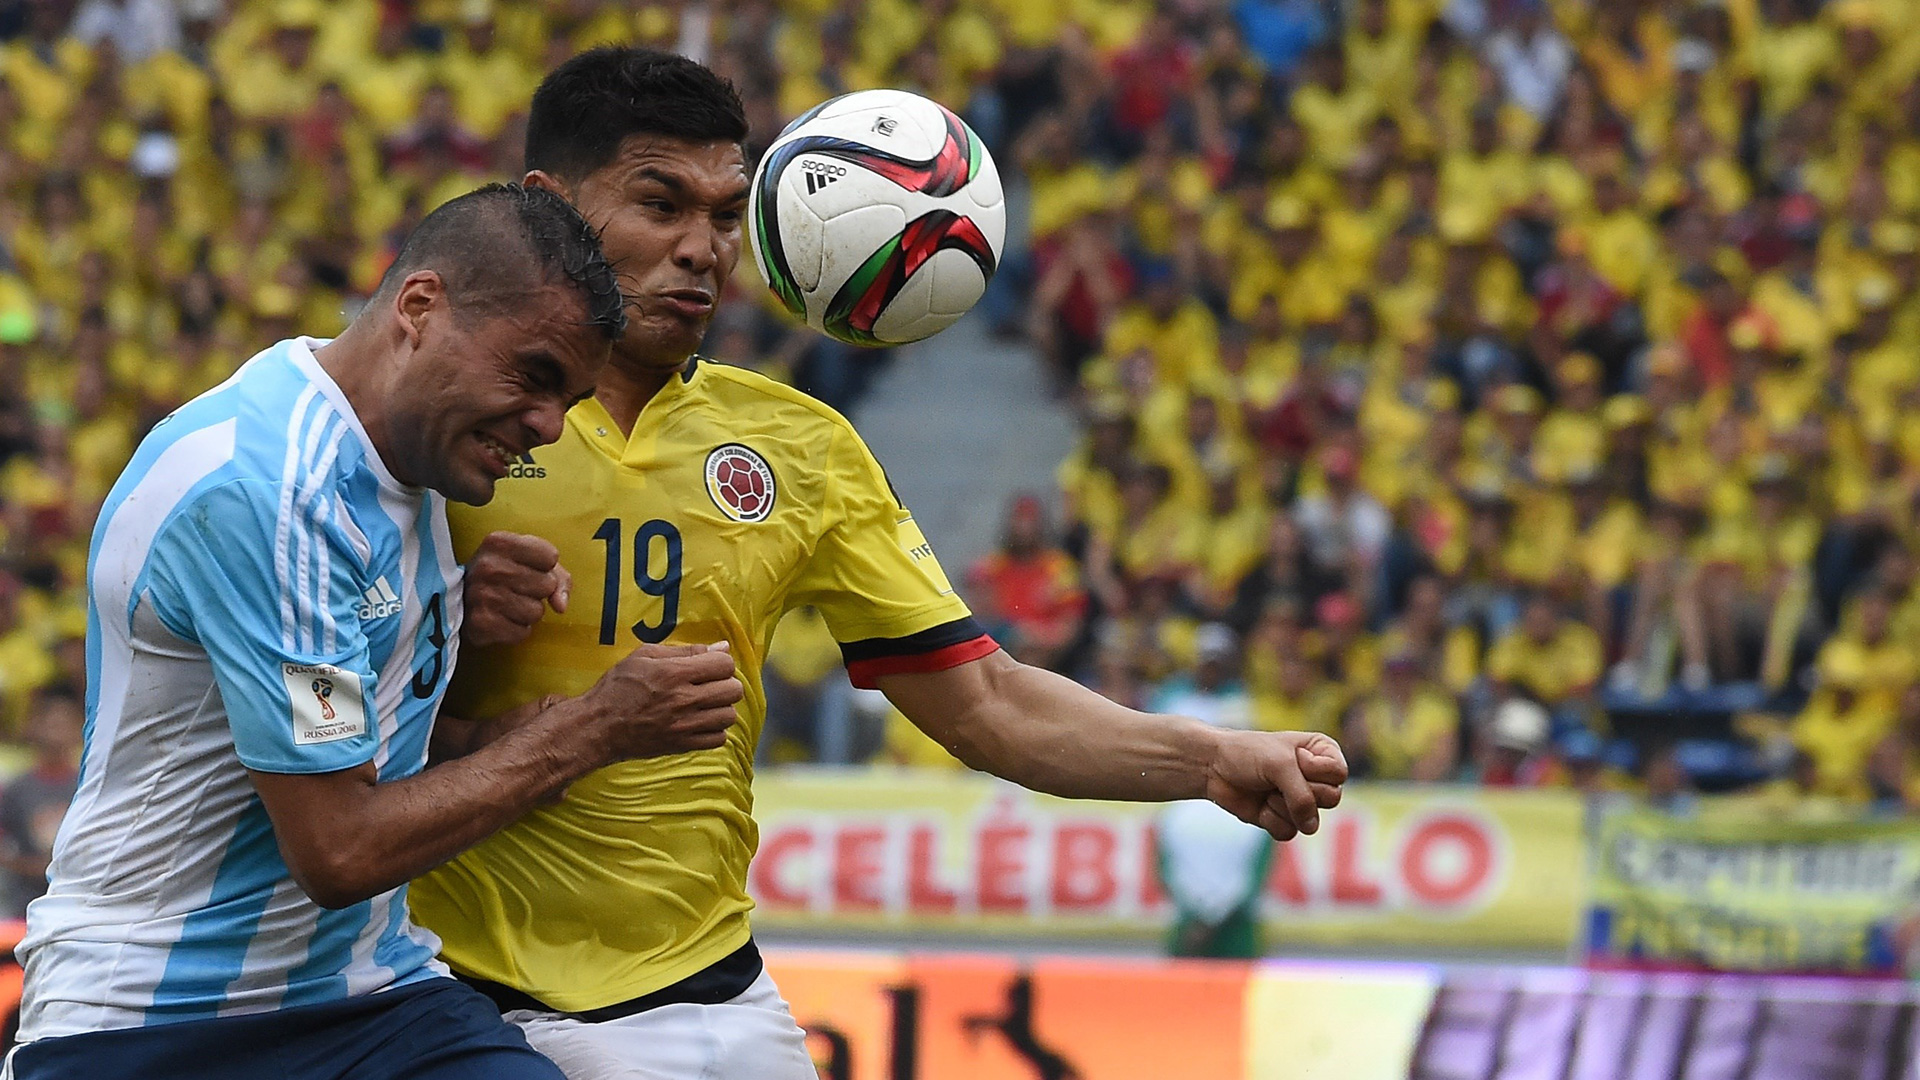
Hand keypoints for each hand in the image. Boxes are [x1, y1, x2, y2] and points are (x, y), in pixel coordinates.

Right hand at [463, 531, 570, 647]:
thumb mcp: (527, 560)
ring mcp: (482, 596)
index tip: (526, 567)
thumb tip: (560, 606)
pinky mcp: (480, 624)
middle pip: (547, 585)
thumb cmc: (501, 575)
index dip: (544, 566)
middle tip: (515, 588)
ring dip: (527, 612)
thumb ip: (558, 575)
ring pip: (537, 611)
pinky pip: (523, 632)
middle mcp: (488, 566)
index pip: (550, 556)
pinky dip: (516, 630)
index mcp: (499, 542)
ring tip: (507, 604)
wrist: (457, 599)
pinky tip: (500, 619)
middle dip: (537, 590)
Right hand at [580, 641, 743, 761]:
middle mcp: (684, 700)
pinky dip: (714, 730)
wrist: (599, 726)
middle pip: (733, 690)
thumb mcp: (644, 656)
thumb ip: (685, 650)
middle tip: (708, 685)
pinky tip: (699, 722)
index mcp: (674, 673)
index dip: (721, 663)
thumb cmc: (617, 687)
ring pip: (729, 716)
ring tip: (704, 704)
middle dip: (725, 683)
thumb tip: (722, 647)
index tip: (708, 667)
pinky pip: (718, 739)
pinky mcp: (683, 745)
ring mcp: (685, 726)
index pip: (725, 665)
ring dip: (721, 708)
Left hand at [1203, 730, 1346, 841]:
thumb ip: (1302, 796)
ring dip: (1283, 806)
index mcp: (1322, 753)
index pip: (1339, 773)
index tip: (1293, 758)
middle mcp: (1316, 778)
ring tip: (1266, 789)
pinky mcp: (1285, 819)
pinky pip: (1290, 831)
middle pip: (1332, 798)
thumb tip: (1310, 828)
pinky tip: (1260, 805)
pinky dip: (1271, 819)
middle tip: (1277, 777)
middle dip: (1300, 791)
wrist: (1213, 767)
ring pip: (1311, 820)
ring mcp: (1301, 800)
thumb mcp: (1279, 765)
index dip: (1315, 770)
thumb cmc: (1248, 754)